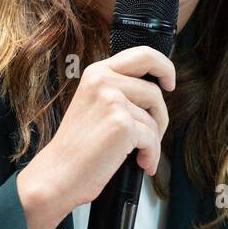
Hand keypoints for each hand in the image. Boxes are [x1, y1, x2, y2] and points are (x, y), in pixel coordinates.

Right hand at [20, 45, 175, 214]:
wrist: (58, 174)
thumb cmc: (78, 147)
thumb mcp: (94, 104)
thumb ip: (119, 91)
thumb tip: (157, 90)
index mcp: (97, 72)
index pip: (142, 54)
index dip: (164, 66)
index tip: (169, 83)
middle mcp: (104, 81)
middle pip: (155, 90)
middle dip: (161, 114)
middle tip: (157, 130)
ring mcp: (113, 101)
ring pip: (155, 118)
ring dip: (153, 140)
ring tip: (138, 154)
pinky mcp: (122, 124)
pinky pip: (152, 139)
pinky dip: (151, 155)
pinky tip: (141, 163)